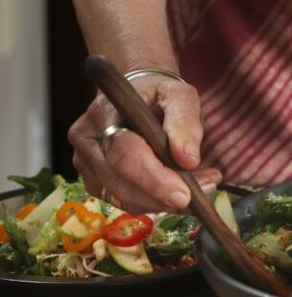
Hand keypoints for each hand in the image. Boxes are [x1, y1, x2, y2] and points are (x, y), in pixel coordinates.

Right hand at [68, 75, 220, 213]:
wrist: (136, 95)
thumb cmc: (157, 93)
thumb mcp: (178, 94)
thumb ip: (184, 122)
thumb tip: (188, 160)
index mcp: (103, 114)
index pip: (124, 154)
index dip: (154, 179)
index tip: (184, 194)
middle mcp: (88, 142)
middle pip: (121, 184)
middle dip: (162, 196)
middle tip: (198, 197)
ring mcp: (87, 166)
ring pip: (124, 198)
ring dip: (162, 202)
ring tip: (197, 192)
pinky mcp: (96, 182)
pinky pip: (125, 201)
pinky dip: (154, 202)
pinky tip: (178, 192)